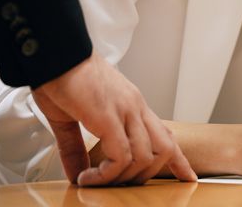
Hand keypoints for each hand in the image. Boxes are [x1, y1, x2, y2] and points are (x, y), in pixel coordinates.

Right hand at [32, 51, 195, 185]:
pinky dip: (107, 174)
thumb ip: (76, 148)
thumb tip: (77, 174)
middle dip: (146, 175)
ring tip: (97, 182)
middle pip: (164, 149)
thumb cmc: (62, 78)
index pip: (165, 135)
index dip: (178, 161)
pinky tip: (88, 177)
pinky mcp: (108, 115)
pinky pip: (121, 155)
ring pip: (145, 157)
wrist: (54, 55)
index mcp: (133, 106)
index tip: (187, 177)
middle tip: (119, 185)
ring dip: (122, 178)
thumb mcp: (72, 118)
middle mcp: (135, 108)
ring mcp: (125, 110)